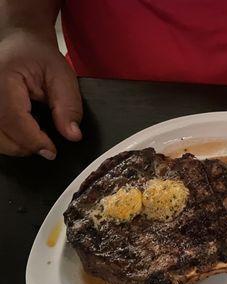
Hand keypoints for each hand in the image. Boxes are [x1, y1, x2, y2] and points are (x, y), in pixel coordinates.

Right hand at [0, 30, 81, 158]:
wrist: (20, 43)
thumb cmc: (39, 57)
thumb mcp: (62, 76)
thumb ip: (68, 106)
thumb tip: (73, 135)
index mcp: (3, 79)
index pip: (13, 119)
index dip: (33, 140)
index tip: (52, 152)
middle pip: (0, 134)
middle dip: (26, 146)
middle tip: (48, 146)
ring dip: (16, 145)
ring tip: (37, 136)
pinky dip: (9, 138)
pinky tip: (23, 130)